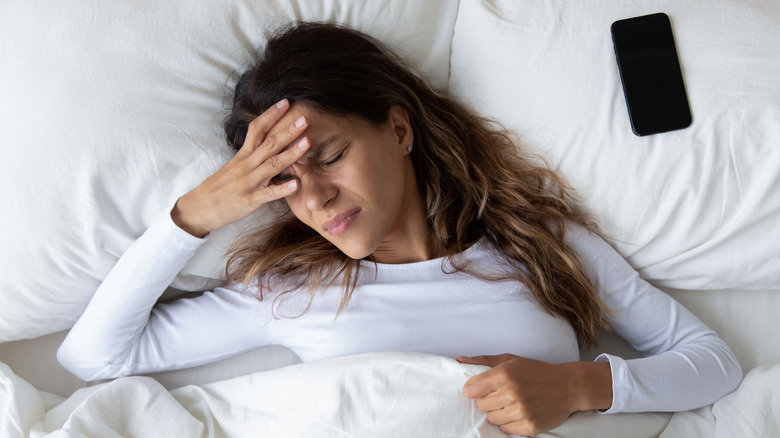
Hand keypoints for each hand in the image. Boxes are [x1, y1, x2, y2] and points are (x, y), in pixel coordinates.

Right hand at [172, 99, 309, 236]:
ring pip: (272, 165)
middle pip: (269, 143)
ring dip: (291, 153)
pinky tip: (296, 184)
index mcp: (243, 155)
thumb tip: (268, 141)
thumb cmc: (219, 187)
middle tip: (305, 118)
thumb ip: (251, 154)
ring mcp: (249, 182)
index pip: (257, 129)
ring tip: (307, 143)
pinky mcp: (250, 200)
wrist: (199, 208)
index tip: (286, 102)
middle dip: (288, 130)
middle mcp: (247, 165)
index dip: (271, 115)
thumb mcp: (234, 166)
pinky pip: (268, 194)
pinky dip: (282, 189)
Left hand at [457, 354, 611, 435]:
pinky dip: (510, 423)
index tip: (483, 388)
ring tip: (512, 403)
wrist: (568, 386)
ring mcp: (521, 411)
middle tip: (502, 394)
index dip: (475, 389)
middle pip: (480, 405)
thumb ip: (482, 361)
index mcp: (504, 374)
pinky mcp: (530, 426)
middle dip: (488, 400)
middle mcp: (511, 393)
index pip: (470, 390)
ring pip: (491, 419)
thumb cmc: (536, 371)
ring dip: (499, 412)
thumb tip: (458, 360)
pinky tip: (520, 412)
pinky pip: (506, 430)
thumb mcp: (510, 359)